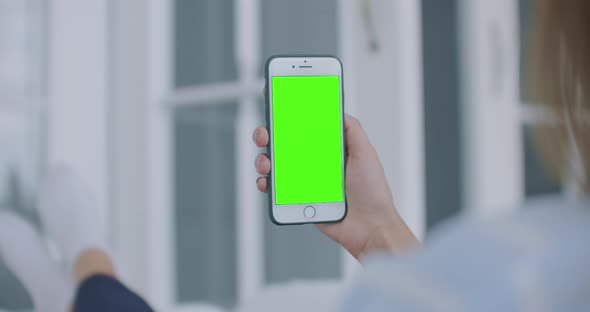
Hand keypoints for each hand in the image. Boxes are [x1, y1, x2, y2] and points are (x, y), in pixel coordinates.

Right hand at [253, 115, 418, 259]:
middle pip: (283, 143)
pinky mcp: (298, 199)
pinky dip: (266, 183)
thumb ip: (352, 130)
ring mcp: (304, 180)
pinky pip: (275, 189)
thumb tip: (337, 109)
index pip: (304, 127)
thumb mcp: (366, 154)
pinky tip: (267, 181)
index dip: (288, 115)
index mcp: (328, 149)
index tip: (275, 101)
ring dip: (263, 158)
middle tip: (265, 134)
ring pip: (274, 164)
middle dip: (268, 134)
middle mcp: (314, 162)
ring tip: (266, 162)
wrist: (371, 227)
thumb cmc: (373, 192)